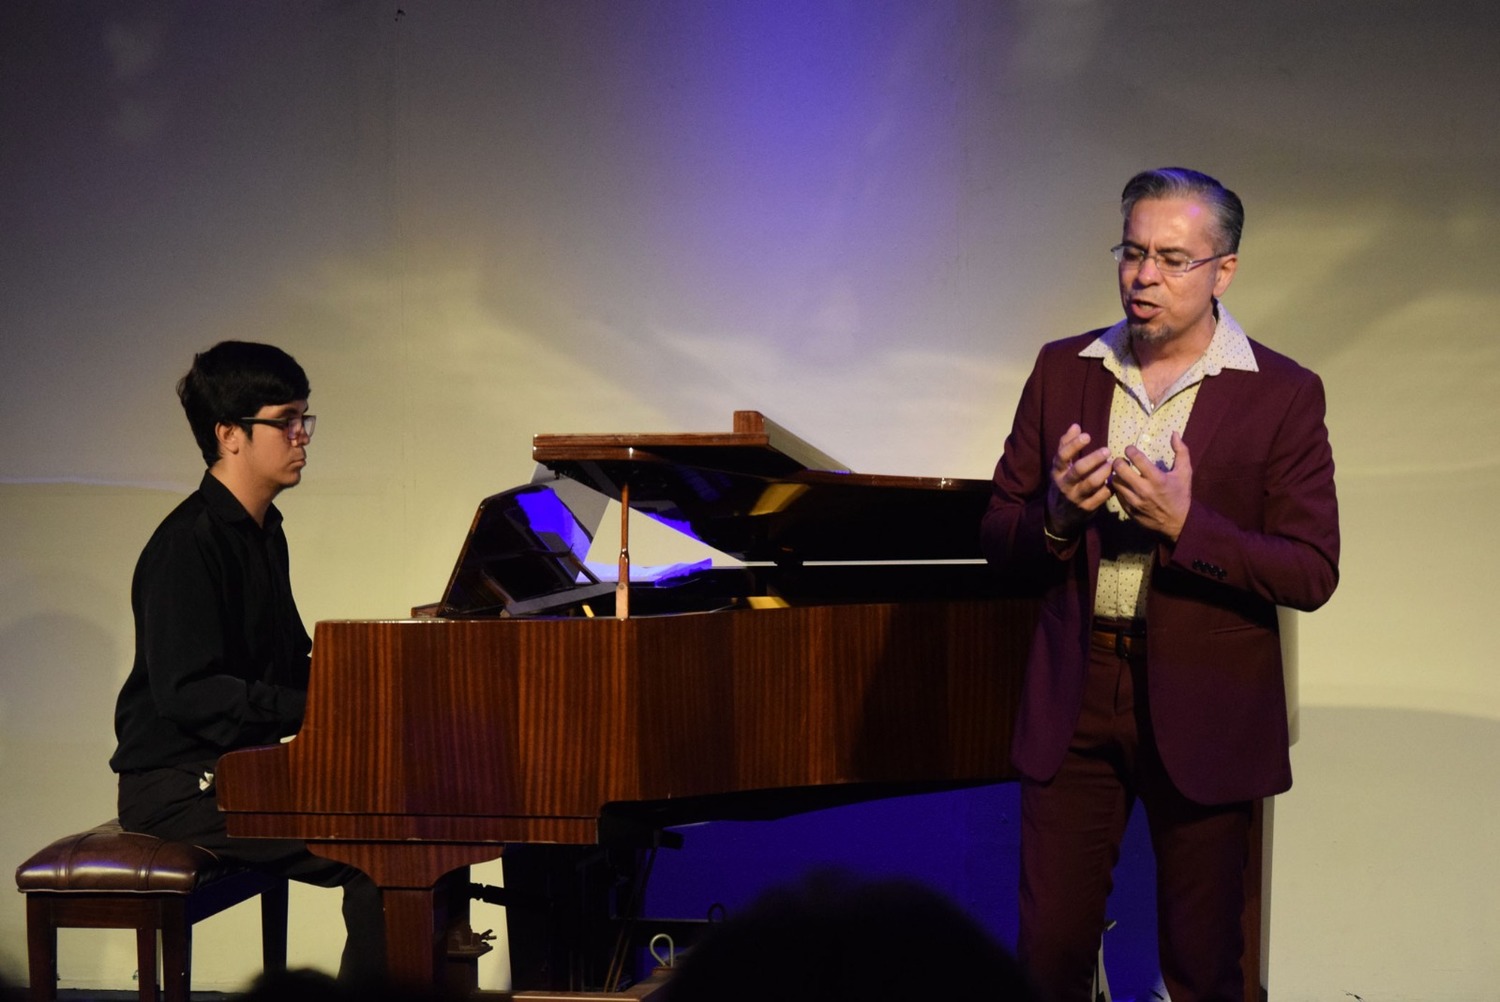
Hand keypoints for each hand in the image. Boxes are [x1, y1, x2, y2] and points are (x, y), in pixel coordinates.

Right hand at [1046, 423, 1112, 537]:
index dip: (1073, 445)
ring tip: (1112, 465)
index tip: (1087, 436)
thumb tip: (1075, 426)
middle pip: (1079, 470)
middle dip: (1094, 459)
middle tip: (1107, 450)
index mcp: (1057, 471)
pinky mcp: (1087, 508)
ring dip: (1104, 472)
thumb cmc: (1064, 481)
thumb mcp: (1061, 465)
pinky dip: (1110, 486)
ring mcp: (1076, 497)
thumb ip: (1066, 445)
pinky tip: (1116, 479)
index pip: (1062, 456)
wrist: (1060, 513)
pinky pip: (1101, 496)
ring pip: (1091, 483)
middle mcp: (1065, 484)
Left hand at [1108, 431, 1192, 541]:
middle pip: (1120, 470)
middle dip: (1118, 461)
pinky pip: (1117, 495)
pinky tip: (1123, 485)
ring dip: (1116, 475)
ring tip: (1120, 472)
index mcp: (1157, 479)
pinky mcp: (1129, 511)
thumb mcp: (1185, 472)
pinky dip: (1118, 488)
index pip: (1137, 459)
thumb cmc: (1181, 494)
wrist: (1178, 523)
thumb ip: (1181, 451)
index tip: (1130, 449)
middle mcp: (1144, 490)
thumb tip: (1174, 433)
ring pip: (1115, 483)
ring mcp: (1135, 502)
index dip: (1130, 450)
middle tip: (1121, 460)